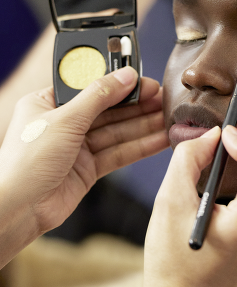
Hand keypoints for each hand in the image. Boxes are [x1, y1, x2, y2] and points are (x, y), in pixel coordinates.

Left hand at [0, 67, 167, 267]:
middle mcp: (63, 123)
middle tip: (164, 98)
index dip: (118, 82)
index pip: (89, 86)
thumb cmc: (24, 163)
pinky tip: (160, 139)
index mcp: (48, 102)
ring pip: (117, 132)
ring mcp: (76, 148)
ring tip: (170, 117)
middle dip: (137, 104)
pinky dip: (140, 147)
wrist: (16, 210)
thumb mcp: (64, 120)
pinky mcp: (88, 170)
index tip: (143, 80)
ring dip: (144, 125)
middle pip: (108, 109)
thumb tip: (125, 76)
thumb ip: (99, 97)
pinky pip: (119, 153)